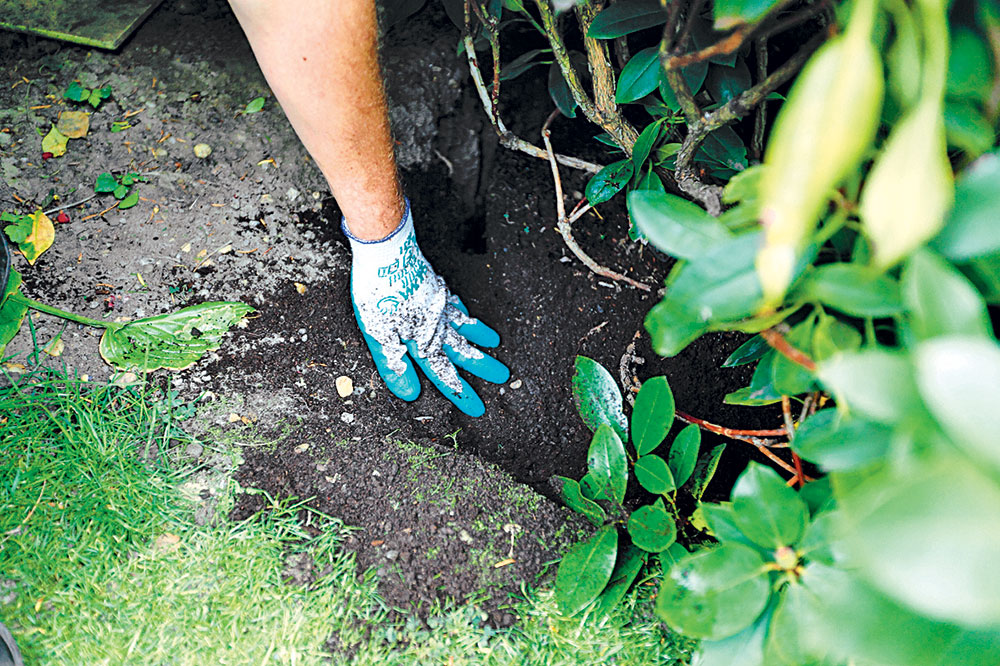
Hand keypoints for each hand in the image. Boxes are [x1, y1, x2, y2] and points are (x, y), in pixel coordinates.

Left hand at [344, 200, 508, 415]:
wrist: (388, 252)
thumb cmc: (379, 294)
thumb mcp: (378, 334)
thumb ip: (394, 365)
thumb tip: (411, 394)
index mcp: (422, 341)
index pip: (443, 374)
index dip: (459, 393)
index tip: (477, 408)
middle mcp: (436, 325)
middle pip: (461, 351)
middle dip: (480, 368)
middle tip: (502, 377)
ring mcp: (439, 305)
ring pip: (464, 327)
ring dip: (479, 339)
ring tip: (496, 347)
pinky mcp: (435, 287)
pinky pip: (455, 304)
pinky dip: (465, 313)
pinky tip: (469, 315)